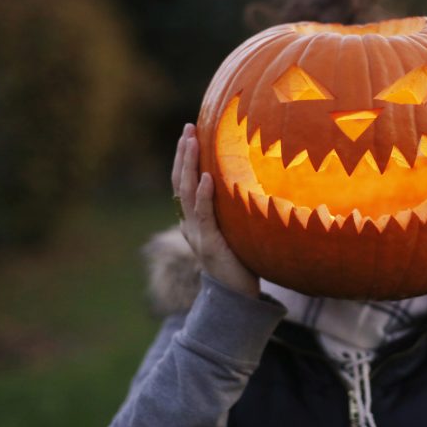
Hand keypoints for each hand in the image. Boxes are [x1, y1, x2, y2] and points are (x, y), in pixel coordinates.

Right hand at [172, 123, 259, 297]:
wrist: (238, 297)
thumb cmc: (241, 261)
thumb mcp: (234, 230)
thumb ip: (232, 210)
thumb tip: (246, 182)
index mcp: (193, 220)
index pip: (183, 183)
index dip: (184, 158)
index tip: (189, 133)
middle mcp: (190, 224)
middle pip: (180, 182)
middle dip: (183, 154)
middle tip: (187, 129)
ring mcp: (197, 234)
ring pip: (187, 194)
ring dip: (189, 166)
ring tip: (192, 142)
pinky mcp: (210, 244)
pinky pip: (204, 216)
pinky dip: (204, 195)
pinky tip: (208, 177)